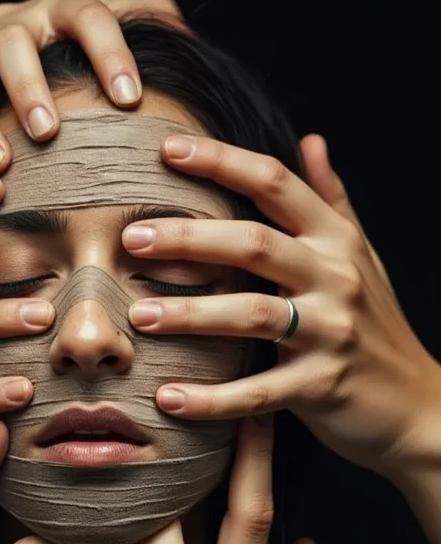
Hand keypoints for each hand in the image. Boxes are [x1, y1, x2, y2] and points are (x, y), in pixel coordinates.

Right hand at [0, 0, 181, 181]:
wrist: (47, 81)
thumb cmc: (98, 73)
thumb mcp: (129, 46)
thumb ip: (151, 31)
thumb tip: (178, 30)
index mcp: (63, 9)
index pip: (87, 17)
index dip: (109, 54)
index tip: (129, 100)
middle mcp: (13, 23)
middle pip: (12, 42)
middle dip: (28, 87)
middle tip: (47, 133)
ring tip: (2, 164)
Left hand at [122, 132, 440, 475]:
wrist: (417, 404)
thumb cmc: (375, 325)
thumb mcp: (360, 255)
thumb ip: (331, 200)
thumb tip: (311, 140)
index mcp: (336, 240)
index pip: (276, 184)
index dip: (222, 161)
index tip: (167, 148)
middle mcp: (336, 278)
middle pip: (255, 244)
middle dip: (190, 238)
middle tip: (132, 239)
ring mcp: (331, 333)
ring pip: (253, 315)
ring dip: (191, 314)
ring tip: (139, 314)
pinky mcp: (321, 387)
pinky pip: (258, 393)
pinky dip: (212, 399)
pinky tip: (168, 398)